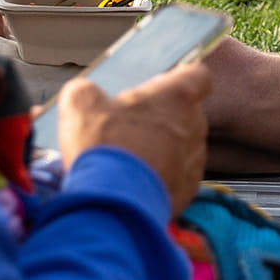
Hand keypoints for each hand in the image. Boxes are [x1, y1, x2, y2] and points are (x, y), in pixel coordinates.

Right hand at [54, 60, 212, 212]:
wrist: (114, 203)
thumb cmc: (105, 147)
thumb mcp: (81, 106)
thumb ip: (86, 91)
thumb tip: (85, 92)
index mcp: (176, 98)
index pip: (198, 76)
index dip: (182, 79)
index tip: (166, 86)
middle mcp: (194, 126)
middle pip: (186, 114)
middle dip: (162, 118)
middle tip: (130, 128)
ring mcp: (195, 160)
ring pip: (183, 147)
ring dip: (161, 149)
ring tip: (128, 159)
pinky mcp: (188, 190)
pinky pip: (177, 176)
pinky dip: (160, 177)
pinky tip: (134, 182)